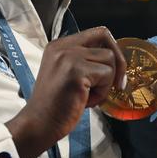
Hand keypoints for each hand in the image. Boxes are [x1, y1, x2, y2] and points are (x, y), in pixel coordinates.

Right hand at [6, 26, 125, 157]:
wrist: (39, 124)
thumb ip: (85, 61)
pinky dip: (102, 93)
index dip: (112, 48)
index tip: (114, 69)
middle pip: (106, 40)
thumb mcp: (67, 74)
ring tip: (88, 96)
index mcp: (59, 45)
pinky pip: (107, 75)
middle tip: (117, 83)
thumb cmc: (55, 105)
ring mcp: (68, 57)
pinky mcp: (76, 71)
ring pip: (109, 59)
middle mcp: (62, 47)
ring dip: (106, 83)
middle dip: (118, 63)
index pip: (98, 33)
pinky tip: (86, 101)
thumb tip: (115, 60)